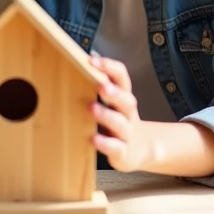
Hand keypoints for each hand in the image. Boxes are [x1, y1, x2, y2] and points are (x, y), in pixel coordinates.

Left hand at [89, 55, 148, 172]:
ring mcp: (127, 133)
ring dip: (107, 115)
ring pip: (121, 123)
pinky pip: (116, 147)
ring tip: (91, 108)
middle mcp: (128, 114)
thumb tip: (74, 61)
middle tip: (101, 85)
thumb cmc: (116, 120)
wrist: (139, 149)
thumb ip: (97, 86)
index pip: (122, 77)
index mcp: (124, 97)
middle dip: (115, 92)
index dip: (110, 67)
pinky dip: (105, 143)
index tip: (92, 61)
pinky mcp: (123, 152)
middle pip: (127, 100)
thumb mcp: (111, 103)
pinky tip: (93, 138)